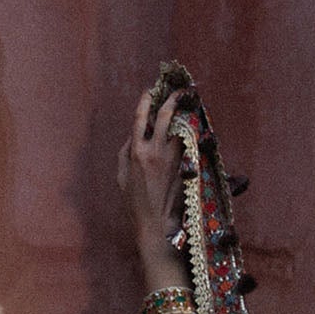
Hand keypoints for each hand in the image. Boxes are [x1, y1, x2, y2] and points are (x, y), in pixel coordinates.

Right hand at [117, 87, 184, 264]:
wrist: (155, 223)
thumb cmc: (135, 204)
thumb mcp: (121, 178)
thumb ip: (124, 154)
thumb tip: (133, 136)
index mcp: (136, 152)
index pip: (140, 118)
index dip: (145, 101)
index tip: (149, 91)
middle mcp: (155, 151)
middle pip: (166, 115)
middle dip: (173, 98)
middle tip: (180, 90)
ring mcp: (172, 157)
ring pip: (181, 126)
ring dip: (185, 115)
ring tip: (190, 106)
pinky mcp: (184, 165)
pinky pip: (188, 143)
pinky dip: (189, 133)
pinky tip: (192, 128)